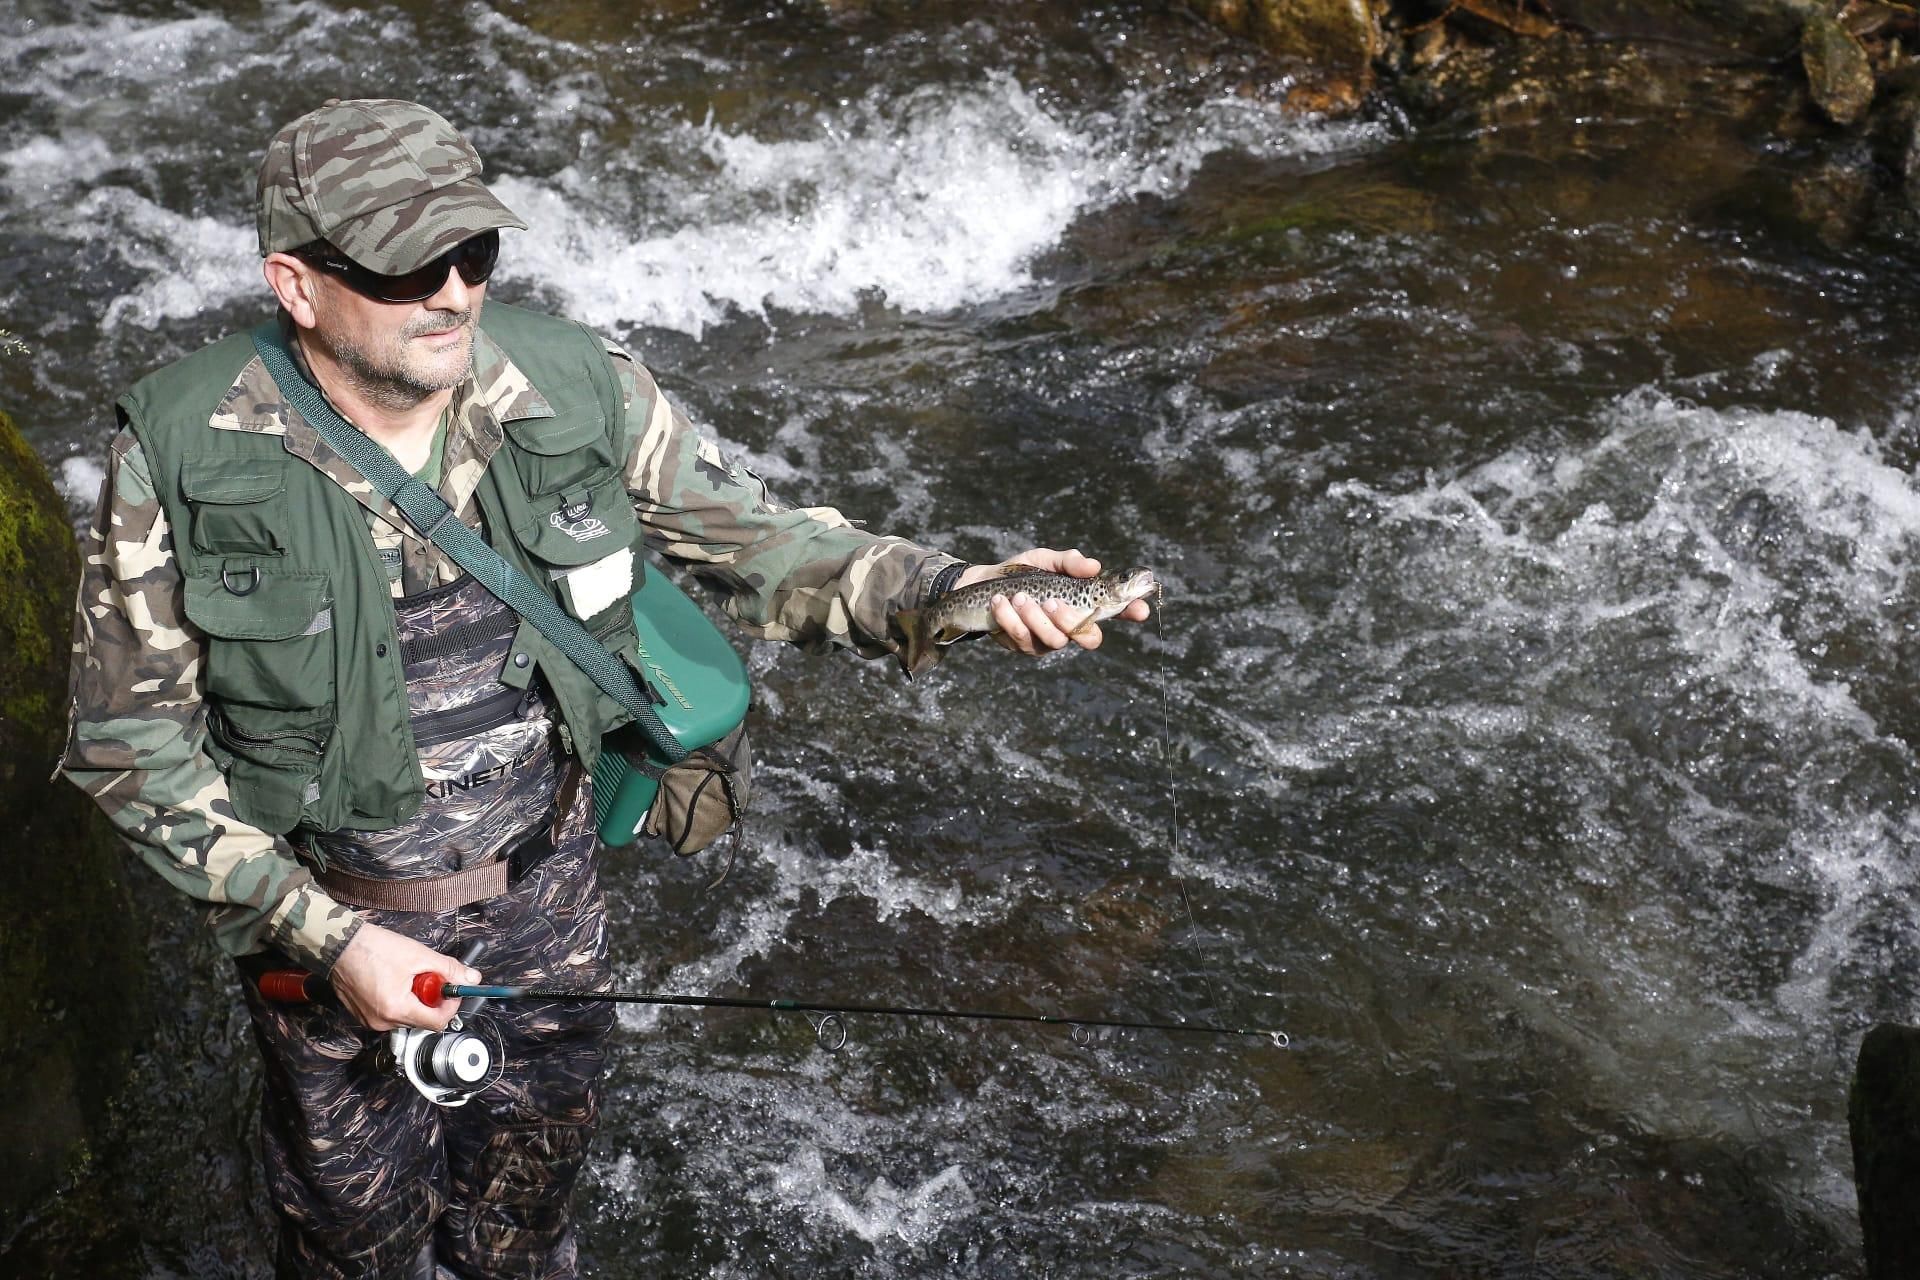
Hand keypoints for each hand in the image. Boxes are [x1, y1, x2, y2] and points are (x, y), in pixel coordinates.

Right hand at [328, 924, 480, 1031]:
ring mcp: (370, 1020)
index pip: (437, 1022)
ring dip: (415, 999)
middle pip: (422, 1019)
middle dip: (432, 999)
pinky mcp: (363, 1015)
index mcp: (396, 1009)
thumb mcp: (418, 955)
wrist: (339, 944)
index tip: (452, 989)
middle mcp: (382, 1022)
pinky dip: (399, 999)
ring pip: (407, 1016)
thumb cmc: (373, 948)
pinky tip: (393, 980)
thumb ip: (448, 969)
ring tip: (407, 975)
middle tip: (428, 975)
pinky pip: (391, 1013)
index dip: (450, 1005)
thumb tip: (471, 978)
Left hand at [956, 548, 1151, 656]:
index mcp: (1083, 602)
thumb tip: (1094, 565)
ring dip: (1035, 617)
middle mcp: (1070, 625)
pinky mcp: (1024, 647)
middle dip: (1072, 621)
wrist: (981, 584)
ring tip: (1018, 596)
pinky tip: (1000, 602)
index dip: (1132, 611)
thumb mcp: (1046, 559)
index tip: (1140, 609)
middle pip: (1089, 639)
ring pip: (1055, 640)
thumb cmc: (1021, 572)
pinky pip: (1024, 640)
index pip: (1116, 610)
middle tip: (1052, 601)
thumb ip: (1069, 562)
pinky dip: (1010, 618)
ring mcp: (1048, 639)